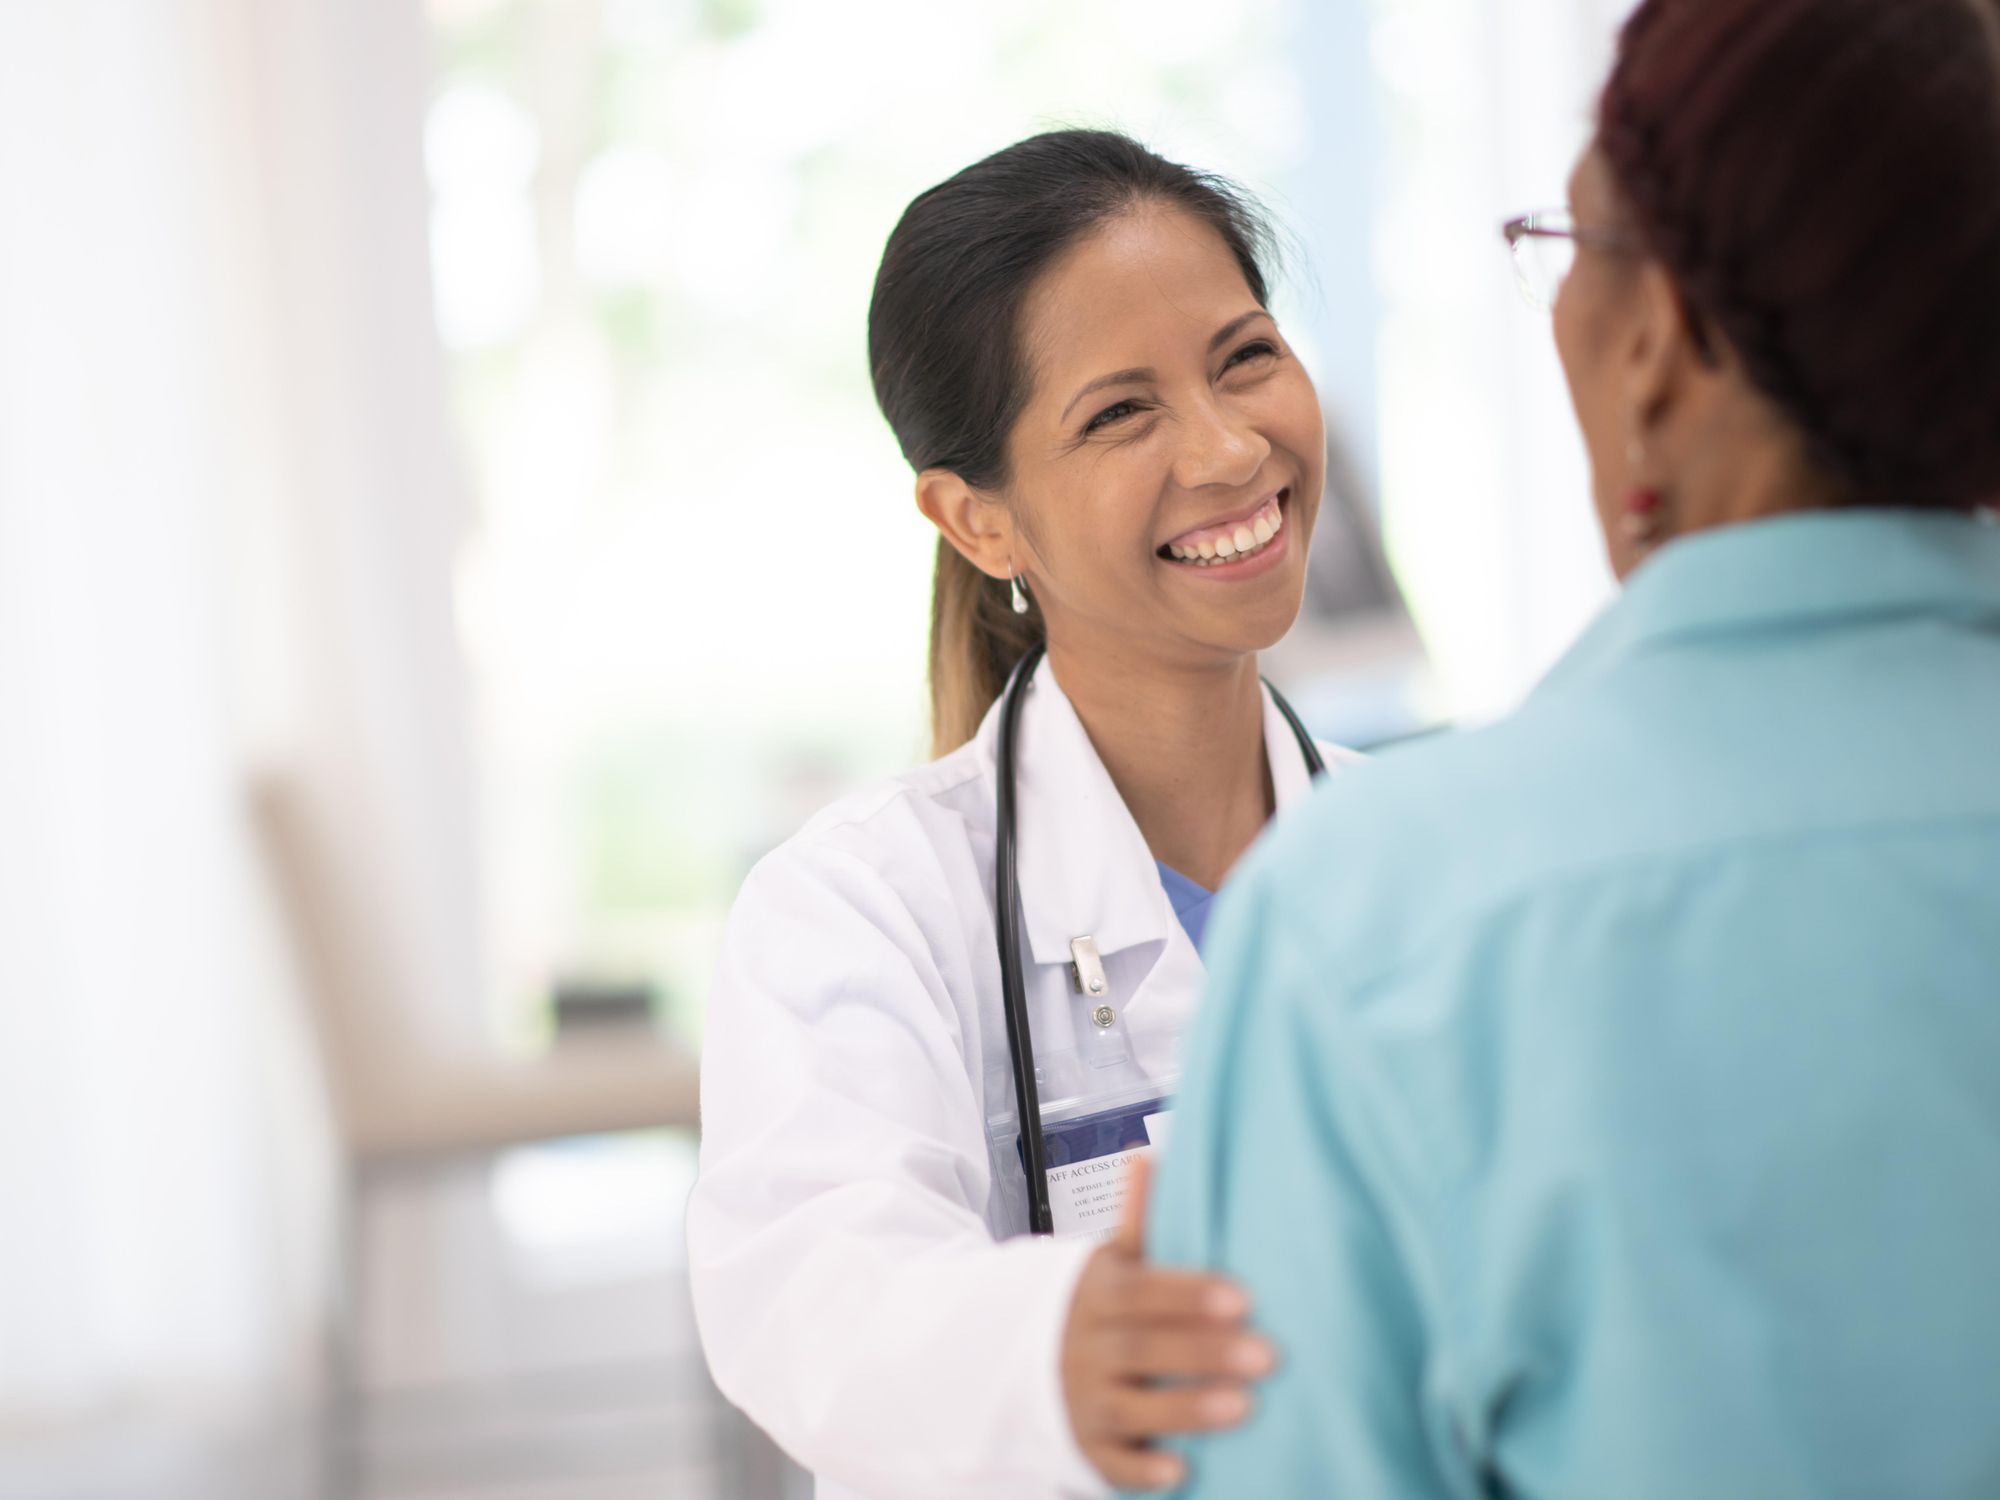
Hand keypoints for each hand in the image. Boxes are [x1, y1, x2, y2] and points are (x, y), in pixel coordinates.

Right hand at [1059, 1154, 1275, 1491]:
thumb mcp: (1106, 1263)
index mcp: (1094, 1294)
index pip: (1141, 1292)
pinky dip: (1142, 1469)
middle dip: (1203, 1353)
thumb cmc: (1088, 1308)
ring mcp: (1079, 1399)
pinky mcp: (1083, 1446)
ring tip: (1244, 1406)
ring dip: (1185, 1409)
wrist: (1013, 1359)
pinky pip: (1110, 1462)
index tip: (1242, 1298)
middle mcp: (1083, 1346)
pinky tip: (1183, 1470)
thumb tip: (1146, 1157)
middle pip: (1141, 1349)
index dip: (1189, 1295)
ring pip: (1129, 1406)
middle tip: (1267, 1356)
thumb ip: (1136, 1220)